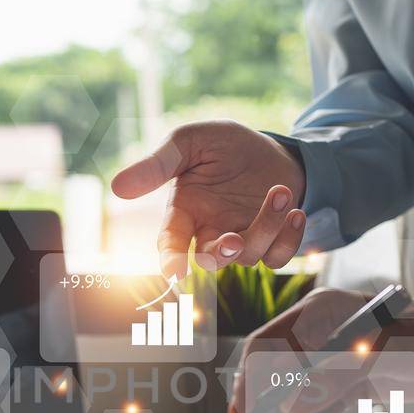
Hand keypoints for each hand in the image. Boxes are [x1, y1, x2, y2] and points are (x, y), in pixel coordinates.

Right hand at [112, 120, 307, 279]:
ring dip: (267, 227)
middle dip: (223, 254)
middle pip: (211, 259)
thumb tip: (116, 188)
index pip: (170, 243)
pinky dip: (289, 239)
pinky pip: (278, 257)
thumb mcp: (190, 142)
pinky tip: (297, 212)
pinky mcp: (271, 241)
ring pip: (250, 256)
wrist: (271, 147)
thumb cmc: (226, 144)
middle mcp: (210, 231)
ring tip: (281, 191)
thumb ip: (158, 164)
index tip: (173, 270)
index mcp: (184, 211)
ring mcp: (242, 239)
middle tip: (234, 238)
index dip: (169, 259)